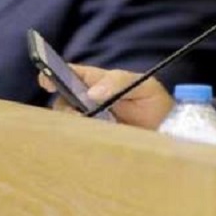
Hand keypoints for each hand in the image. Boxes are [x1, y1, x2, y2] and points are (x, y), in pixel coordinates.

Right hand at [38, 64, 173, 129]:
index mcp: (99, 81)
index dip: (54, 74)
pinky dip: (78, 140)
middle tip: (77, 112)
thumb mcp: (144, 85)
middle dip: (64, 105)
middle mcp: (89, 101)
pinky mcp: (93, 140)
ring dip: (72, 123)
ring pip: (67, 122)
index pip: (71, 74)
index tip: (47, 79)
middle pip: (63, 100)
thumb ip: (119, 82)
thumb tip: (92, 92)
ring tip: (90, 125)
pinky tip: (90, 139)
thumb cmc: (155, 103)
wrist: (169, 131)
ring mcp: (90, 122)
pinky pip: (77, 140)